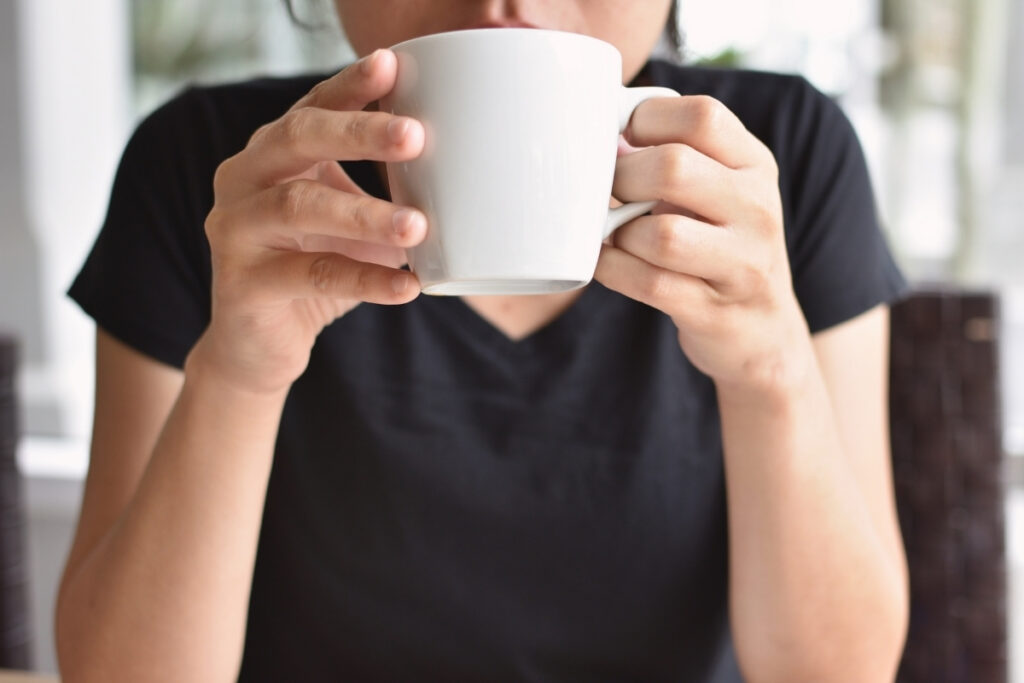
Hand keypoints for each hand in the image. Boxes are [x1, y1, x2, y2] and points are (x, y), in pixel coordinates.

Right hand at [190, 50, 425, 394]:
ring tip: (418, 226)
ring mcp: (234, 229)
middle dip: (359, 133)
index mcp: (271, 153)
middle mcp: (242, 178)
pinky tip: (407, 285)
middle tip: (415, 136)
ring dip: (366, 214)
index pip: (312, 106)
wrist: (260, 345)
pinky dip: (366, 281)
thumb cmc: (314, 268)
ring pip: (300, 206)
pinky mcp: (243, 283)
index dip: (350, 86)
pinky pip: (311, 275)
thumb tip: (462, 169)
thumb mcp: (348, 220)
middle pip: (296, 138)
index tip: (393, 64)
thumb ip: (382, 190)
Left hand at [595, 96, 811, 394]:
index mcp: (755, 166)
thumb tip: (606, 136)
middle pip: (674, 168)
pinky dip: (614, 268)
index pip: (703, 116)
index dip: (648, 119)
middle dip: (623, 178)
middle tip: (609, 191)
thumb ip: (678, 154)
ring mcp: (742, 264)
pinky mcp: (714, 311)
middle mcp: (756, 210)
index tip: (624, 139)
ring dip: (620, 232)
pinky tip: (609, 260)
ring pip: (661, 235)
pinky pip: (648, 283)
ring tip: (615, 232)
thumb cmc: (723, 247)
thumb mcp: (721, 190)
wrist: (762, 330)